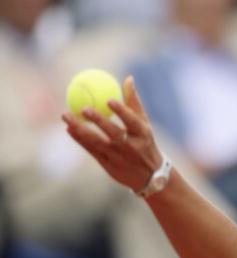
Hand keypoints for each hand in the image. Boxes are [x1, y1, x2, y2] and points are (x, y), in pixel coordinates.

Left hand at [62, 76, 161, 192]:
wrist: (148, 177)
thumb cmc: (145, 144)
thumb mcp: (145, 125)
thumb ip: (134, 103)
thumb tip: (128, 79)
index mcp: (142, 135)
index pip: (132, 122)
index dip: (122, 111)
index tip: (110, 100)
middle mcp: (130, 147)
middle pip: (113, 133)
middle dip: (99, 121)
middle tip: (84, 108)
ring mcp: (118, 157)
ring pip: (97, 142)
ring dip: (80, 129)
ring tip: (65, 116)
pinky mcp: (108, 165)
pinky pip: (91, 150)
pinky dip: (79, 139)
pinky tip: (69, 128)